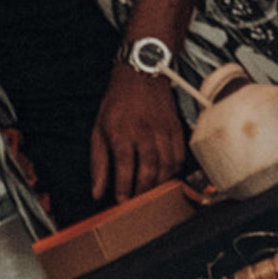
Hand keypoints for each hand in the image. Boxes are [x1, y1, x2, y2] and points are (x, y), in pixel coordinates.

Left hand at [90, 68, 187, 202]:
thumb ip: (98, 163)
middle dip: (144, 189)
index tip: (122, 201)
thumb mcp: (98, 131)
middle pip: (149, 168)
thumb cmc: (117, 104)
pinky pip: (180, 156)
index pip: (124, 165)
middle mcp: (144, 131)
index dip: (124, 187)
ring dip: (160, 183)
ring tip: (151, 192)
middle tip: (138, 201)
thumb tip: (97, 191)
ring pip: (167, 165)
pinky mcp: (177, 129)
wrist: (141, 77)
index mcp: (122, 132)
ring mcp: (163, 130)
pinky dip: (174, 170)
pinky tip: (166, 176)